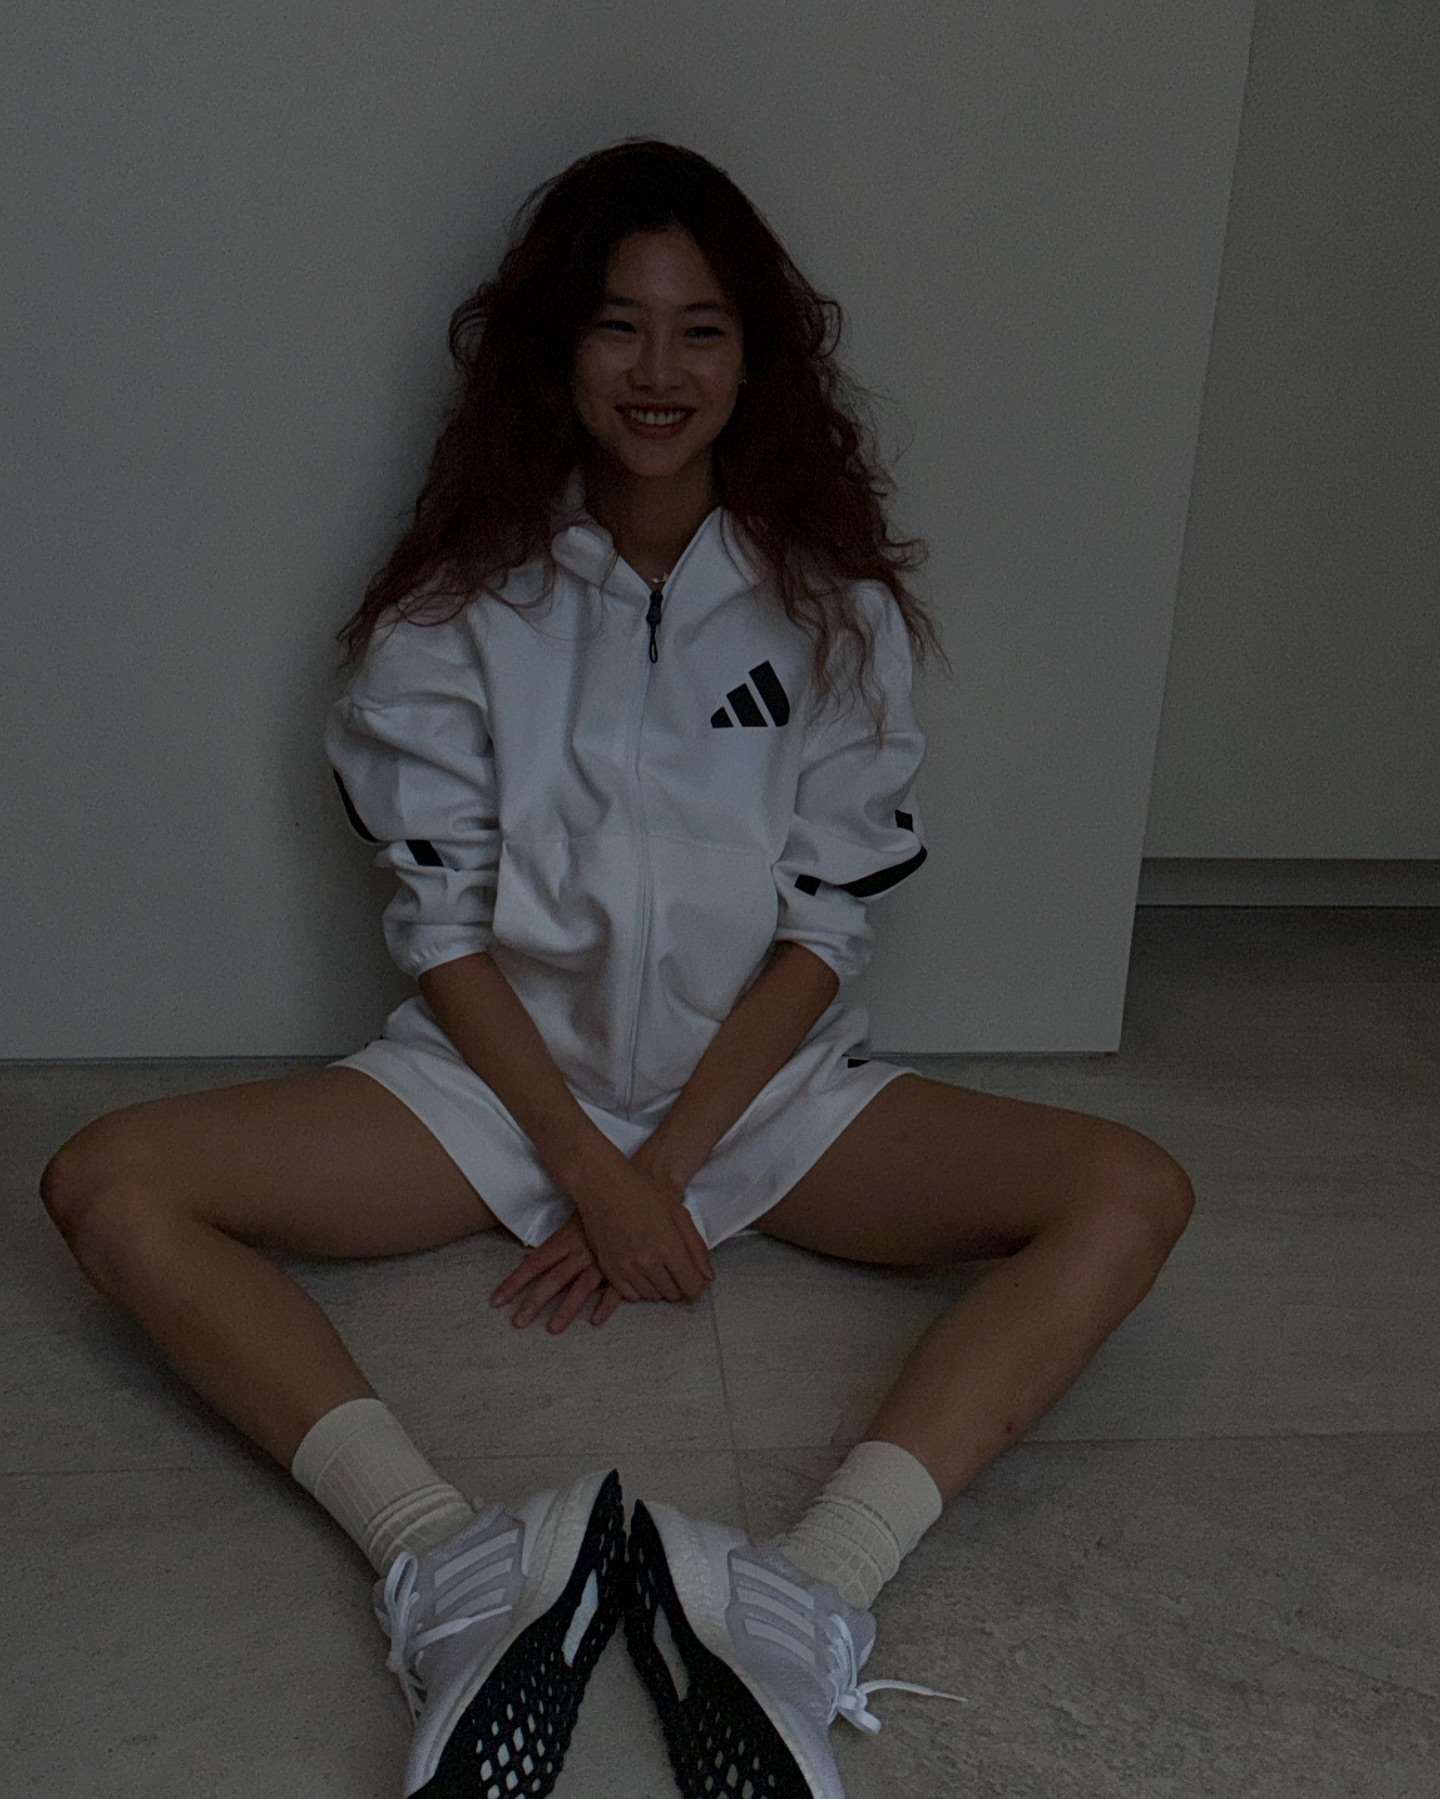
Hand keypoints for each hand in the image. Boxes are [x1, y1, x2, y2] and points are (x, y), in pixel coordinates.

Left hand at [490, 1214, 624, 1332]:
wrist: (628, 1196)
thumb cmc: (596, 1209)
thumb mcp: (570, 1222)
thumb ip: (550, 1244)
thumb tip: (524, 1256)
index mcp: (564, 1240)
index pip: (533, 1264)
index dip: (514, 1283)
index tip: (497, 1301)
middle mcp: (579, 1252)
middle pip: (553, 1280)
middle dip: (534, 1302)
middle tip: (517, 1323)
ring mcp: (601, 1260)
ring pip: (581, 1288)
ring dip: (566, 1310)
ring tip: (552, 1329)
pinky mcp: (623, 1266)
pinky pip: (615, 1288)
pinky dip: (605, 1304)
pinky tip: (596, 1320)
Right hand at [570, 1139, 714, 1305]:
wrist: (603, 1186)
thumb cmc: (643, 1193)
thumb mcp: (679, 1213)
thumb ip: (696, 1248)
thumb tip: (707, 1277)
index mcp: (669, 1247)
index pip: (691, 1286)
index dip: (698, 1285)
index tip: (696, 1278)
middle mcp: (647, 1262)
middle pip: (673, 1293)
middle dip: (679, 1284)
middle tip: (676, 1267)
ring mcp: (626, 1268)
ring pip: (652, 1296)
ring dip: (660, 1287)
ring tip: (659, 1265)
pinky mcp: (609, 1269)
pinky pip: (631, 1295)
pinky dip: (640, 1288)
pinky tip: (642, 1271)